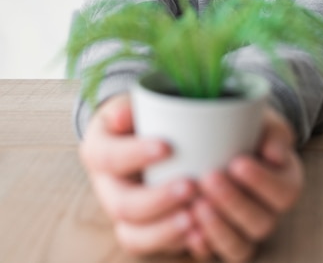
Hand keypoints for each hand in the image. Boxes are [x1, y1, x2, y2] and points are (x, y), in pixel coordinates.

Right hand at [79, 94, 198, 255]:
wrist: (141, 132)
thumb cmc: (139, 113)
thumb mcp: (130, 100)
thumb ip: (127, 104)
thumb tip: (121, 116)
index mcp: (97, 151)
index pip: (109, 157)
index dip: (135, 154)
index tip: (167, 146)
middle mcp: (106, 187)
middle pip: (122, 205)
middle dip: (157, 200)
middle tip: (191, 186)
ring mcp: (124, 213)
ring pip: (134, 235)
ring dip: (165, 231)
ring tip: (196, 219)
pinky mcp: (145, 229)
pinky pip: (155, 245)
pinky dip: (178, 242)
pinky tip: (201, 233)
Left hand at [188, 108, 303, 261]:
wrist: (223, 137)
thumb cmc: (247, 127)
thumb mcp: (265, 121)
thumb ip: (274, 132)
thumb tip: (274, 155)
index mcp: (285, 183)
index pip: (283, 191)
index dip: (262, 182)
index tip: (237, 162)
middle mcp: (269, 213)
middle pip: (261, 222)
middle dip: (234, 202)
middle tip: (209, 178)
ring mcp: (245, 231)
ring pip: (240, 245)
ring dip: (218, 228)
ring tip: (197, 204)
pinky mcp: (221, 241)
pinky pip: (217, 255)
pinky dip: (204, 245)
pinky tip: (189, 230)